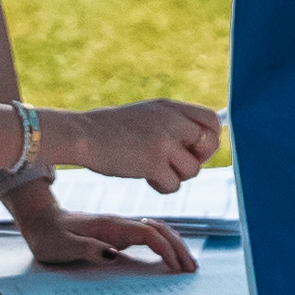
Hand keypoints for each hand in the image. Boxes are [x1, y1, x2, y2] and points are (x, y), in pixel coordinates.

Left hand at [16, 205, 196, 272]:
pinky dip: (163, 246)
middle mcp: (119, 225)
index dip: (165, 248)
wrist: (40, 222)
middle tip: (193, 268)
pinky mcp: (118, 235)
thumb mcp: (62, 246)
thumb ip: (86, 249)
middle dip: (178, 247)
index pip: (147, 234)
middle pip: (159, 230)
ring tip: (188, 264)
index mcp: (110, 226)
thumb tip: (112, 255)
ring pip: (156, 232)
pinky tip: (170, 257)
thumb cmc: (49, 237)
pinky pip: (147, 238)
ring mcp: (120, 229)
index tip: (177, 266)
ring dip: (174, 245)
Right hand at [70, 97, 220, 191]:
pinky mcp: (153, 163)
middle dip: (197, 159)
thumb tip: (204, 141)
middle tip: (176, 163)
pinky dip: (162, 187)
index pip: (211, 120)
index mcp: (170, 107)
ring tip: (154, 170)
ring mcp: (164, 141)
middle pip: (210, 144)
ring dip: (176, 176)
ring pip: (193, 169)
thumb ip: (173, 123)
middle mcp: (171, 121)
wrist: (83, 135)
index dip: (208, 138)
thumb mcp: (147, 115)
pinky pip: (174, 185)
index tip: (191, 149)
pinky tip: (146, 178)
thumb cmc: (112, 130)